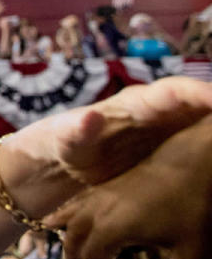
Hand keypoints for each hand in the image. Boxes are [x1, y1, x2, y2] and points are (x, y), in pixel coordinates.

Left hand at [40, 77, 211, 187]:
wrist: (63, 166)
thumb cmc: (62, 145)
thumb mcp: (65, 141)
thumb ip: (75, 131)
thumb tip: (90, 116)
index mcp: (134, 105)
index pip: (173, 92)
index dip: (201, 93)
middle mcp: (156, 113)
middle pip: (201, 105)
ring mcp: (166, 132)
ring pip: (205, 125)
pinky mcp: (171, 154)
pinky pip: (202, 147)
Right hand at [50, 115, 211, 258]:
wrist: (195, 157)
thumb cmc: (194, 206)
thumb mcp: (194, 256)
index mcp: (112, 228)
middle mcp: (99, 208)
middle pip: (73, 234)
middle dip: (74, 254)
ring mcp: (103, 192)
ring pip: (72, 212)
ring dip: (68, 230)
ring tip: (67, 241)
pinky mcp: (112, 181)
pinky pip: (81, 199)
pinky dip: (73, 211)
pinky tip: (84, 214)